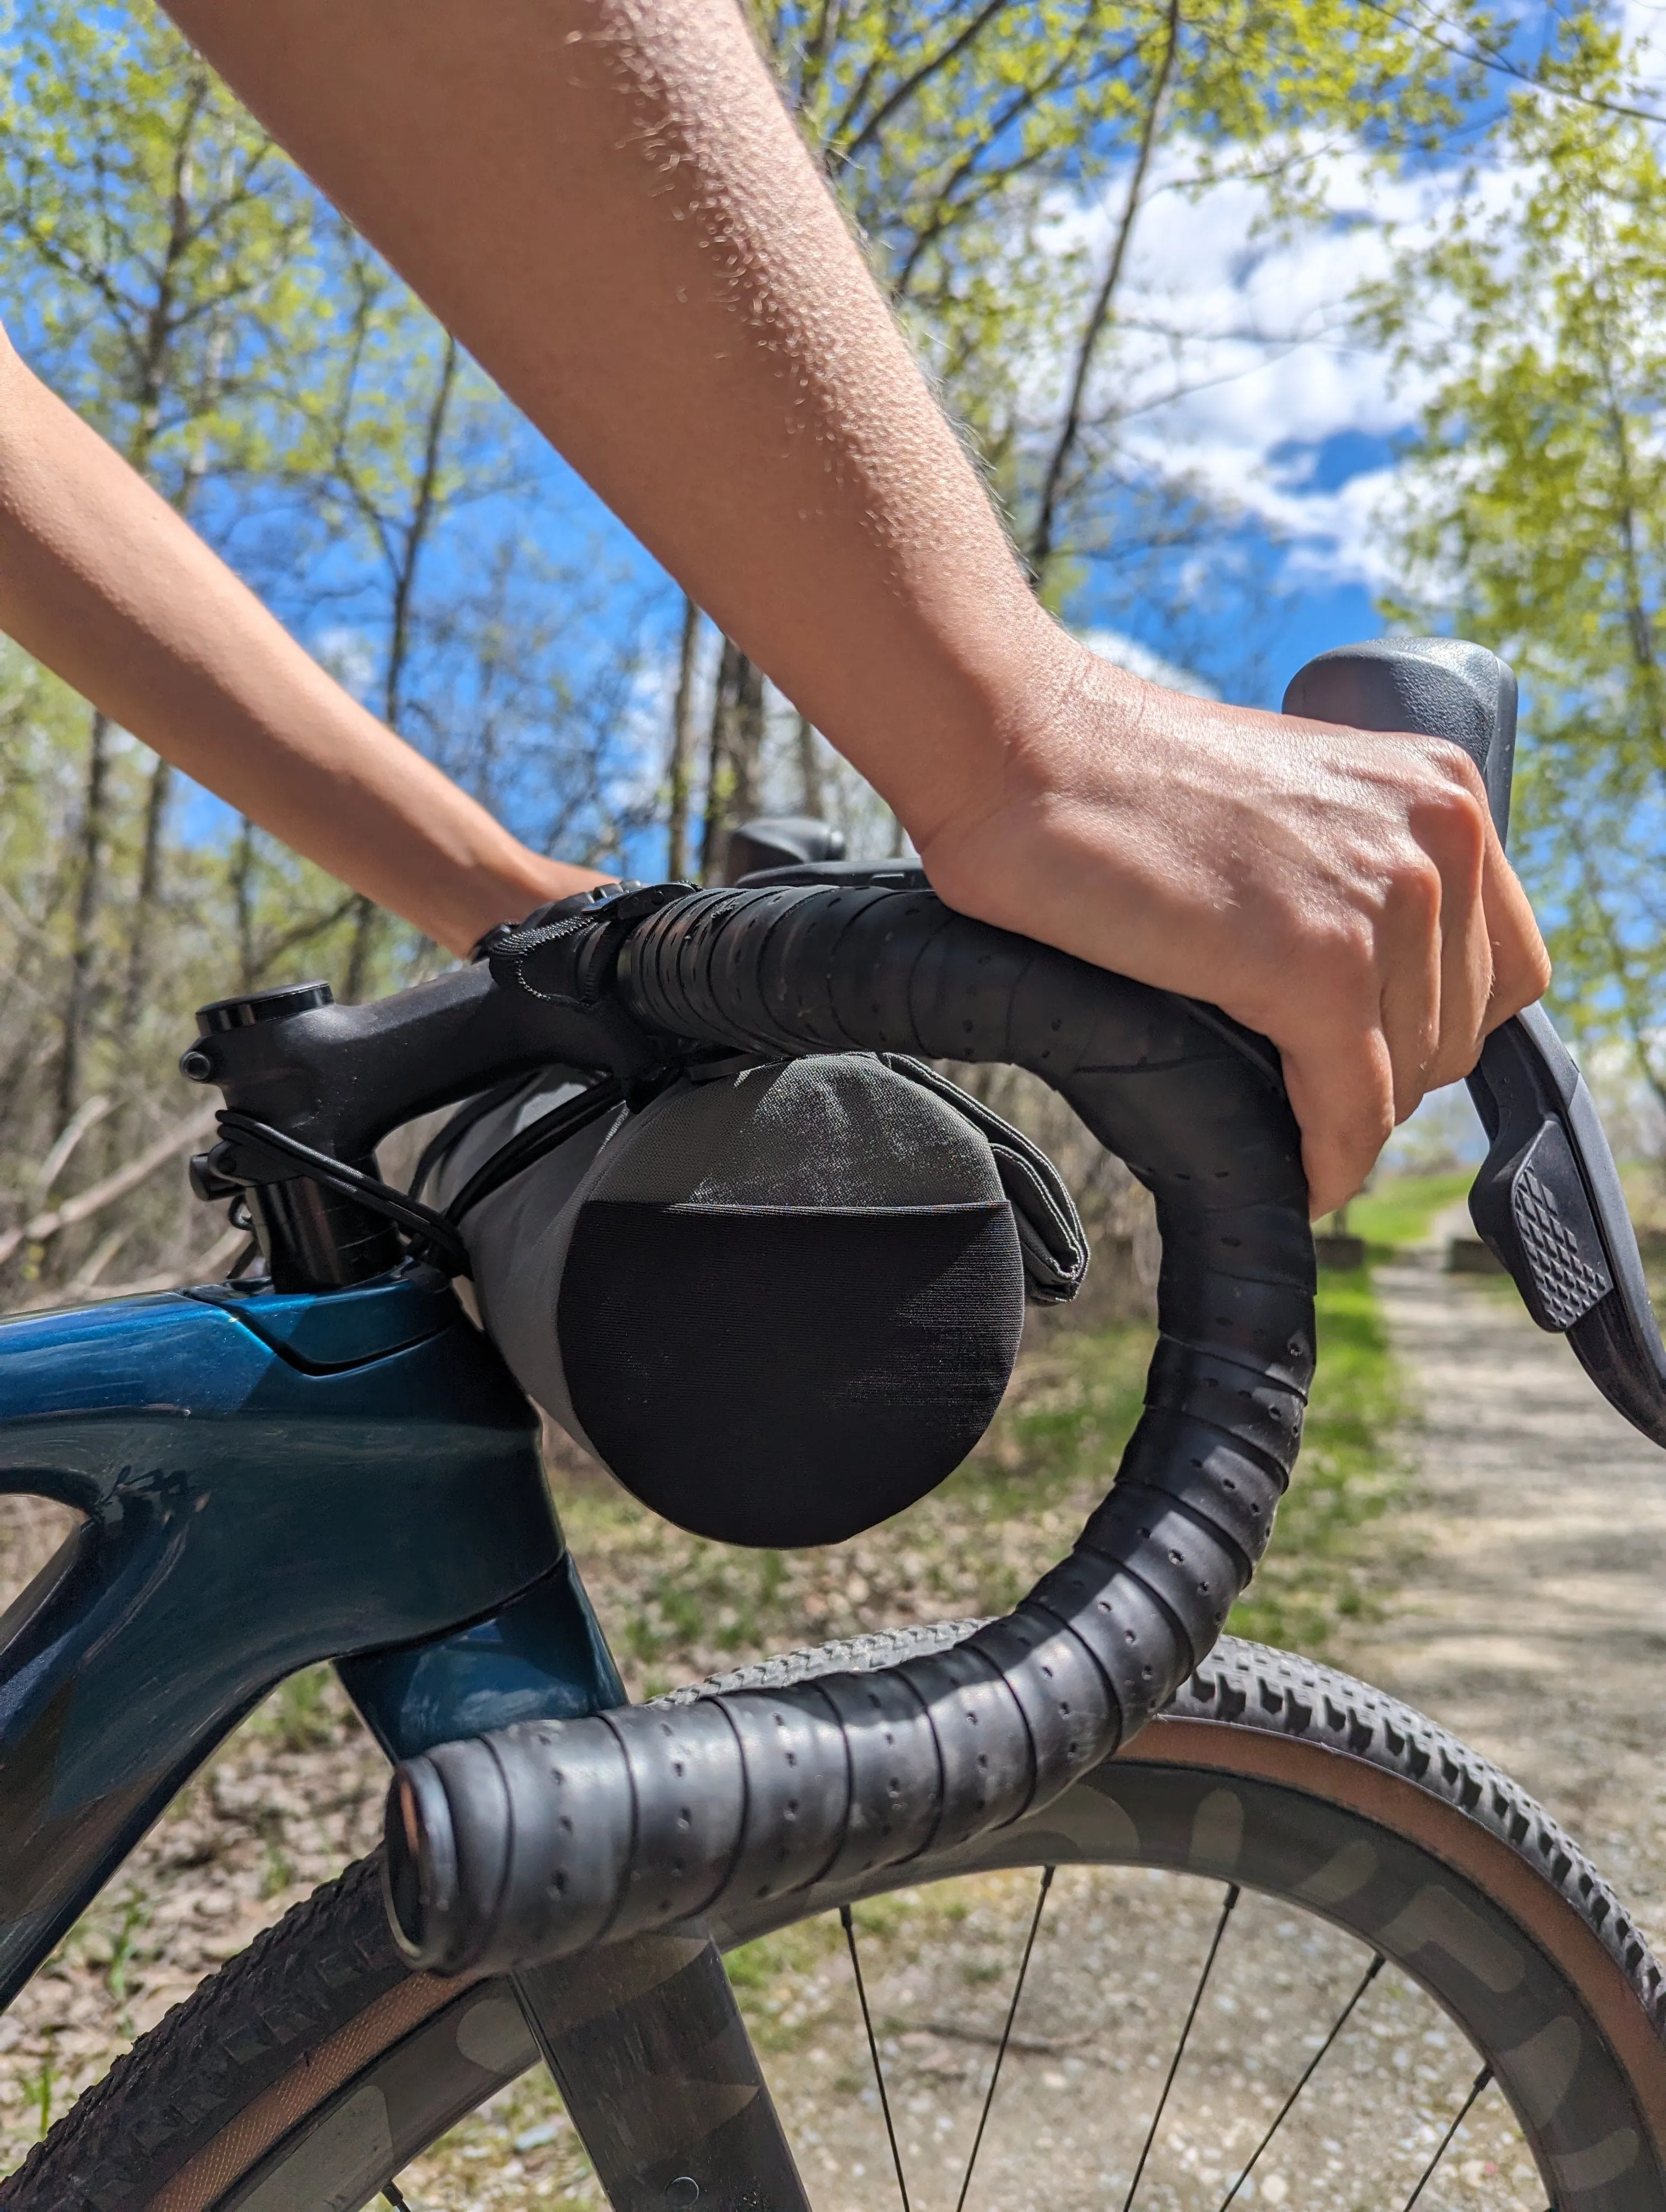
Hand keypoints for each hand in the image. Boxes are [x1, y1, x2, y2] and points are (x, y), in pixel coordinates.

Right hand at [915, 633, 1550, 1218]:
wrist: (1022, 752)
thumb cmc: (1120, 783)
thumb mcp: (1290, 804)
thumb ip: (1355, 867)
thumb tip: (1370, 984)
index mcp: (1439, 787)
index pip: (1503, 963)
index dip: (1436, 1025)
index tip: (1373, 1054)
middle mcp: (1437, 835)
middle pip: (1460, 1029)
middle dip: (1387, 1076)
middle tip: (1304, 1093)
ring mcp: (1384, 899)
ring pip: (1407, 1079)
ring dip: (1346, 1119)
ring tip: (1285, 1126)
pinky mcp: (1317, 967)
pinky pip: (1351, 1111)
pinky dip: (1326, 1160)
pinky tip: (1297, 1177)